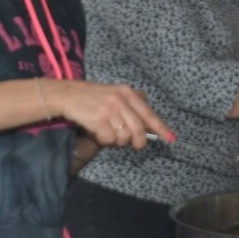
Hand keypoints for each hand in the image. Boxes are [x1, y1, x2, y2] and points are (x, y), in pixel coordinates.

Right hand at [44, 80, 174, 149]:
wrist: (67, 95)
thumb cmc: (92, 97)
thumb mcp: (115, 93)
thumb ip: (131, 105)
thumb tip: (148, 125)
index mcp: (128, 92)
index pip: (148, 113)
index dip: (161, 128)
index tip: (171, 139)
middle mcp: (120, 100)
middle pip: (138, 130)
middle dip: (137, 142)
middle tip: (133, 144)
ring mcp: (109, 109)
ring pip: (124, 137)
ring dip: (117, 141)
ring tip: (108, 133)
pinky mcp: (97, 119)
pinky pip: (109, 139)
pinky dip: (104, 141)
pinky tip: (98, 133)